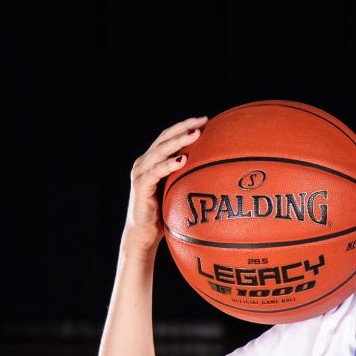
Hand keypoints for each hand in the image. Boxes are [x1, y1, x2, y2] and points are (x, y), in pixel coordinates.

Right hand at [126, 115, 205, 249]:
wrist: (143, 234)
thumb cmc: (163, 214)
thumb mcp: (177, 190)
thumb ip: (186, 176)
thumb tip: (214, 170)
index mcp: (152, 161)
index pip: (168, 137)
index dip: (185, 126)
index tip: (205, 120)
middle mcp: (144, 162)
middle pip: (164, 138)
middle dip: (184, 127)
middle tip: (203, 121)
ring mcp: (141, 172)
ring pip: (160, 150)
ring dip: (179, 141)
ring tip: (196, 134)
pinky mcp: (141, 185)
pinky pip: (156, 171)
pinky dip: (169, 164)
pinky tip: (182, 160)